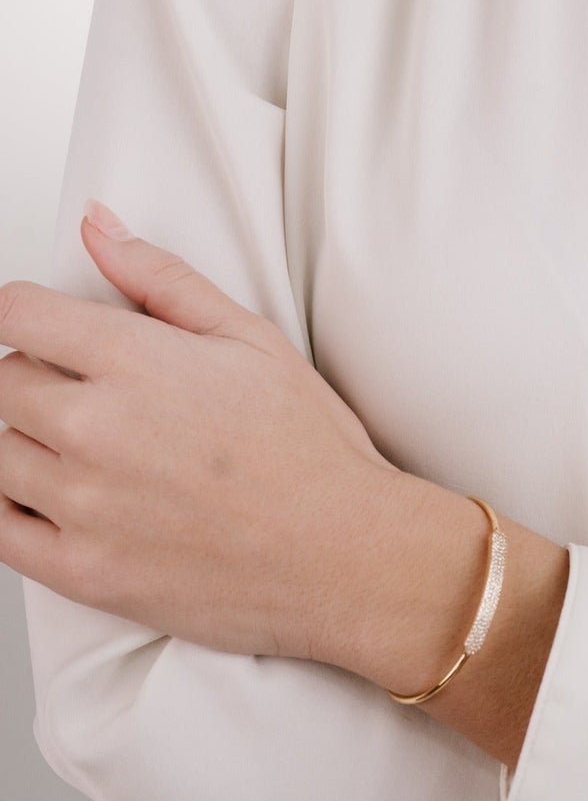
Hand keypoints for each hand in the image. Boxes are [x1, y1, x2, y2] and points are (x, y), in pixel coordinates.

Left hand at [0, 199, 400, 667]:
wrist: (341, 551)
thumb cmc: (306, 448)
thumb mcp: (249, 335)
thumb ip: (160, 277)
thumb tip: (99, 228)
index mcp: (134, 361)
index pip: (19, 314)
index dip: (29, 311)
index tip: (48, 324)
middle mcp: (94, 430)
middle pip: (5, 381)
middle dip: (39, 372)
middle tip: (95, 387)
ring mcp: (82, 505)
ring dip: (30, 439)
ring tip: (95, 444)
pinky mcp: (81, 571)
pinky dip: (18, 506)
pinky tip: (69, 494)